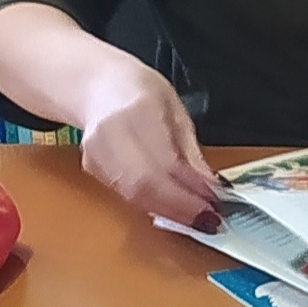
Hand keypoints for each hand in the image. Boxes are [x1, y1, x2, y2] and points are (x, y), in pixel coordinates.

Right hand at [74, 56, 221, 228]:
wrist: (99, 86)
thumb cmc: (143, 94)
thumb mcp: (178, 113)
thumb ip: (191, 152)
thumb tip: (210, 188)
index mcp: (138, 110)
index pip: (167, 161)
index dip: (192, 189)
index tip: (216, 204)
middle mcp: (111, 132)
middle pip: (146, 184)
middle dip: (181, 207)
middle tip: (207, 220)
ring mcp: (95, 151)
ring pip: (135, 195)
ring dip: (169, 211)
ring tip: (194, 216)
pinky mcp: (91, 167)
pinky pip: (126, 194)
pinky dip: (153, 204)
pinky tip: (172, 206)